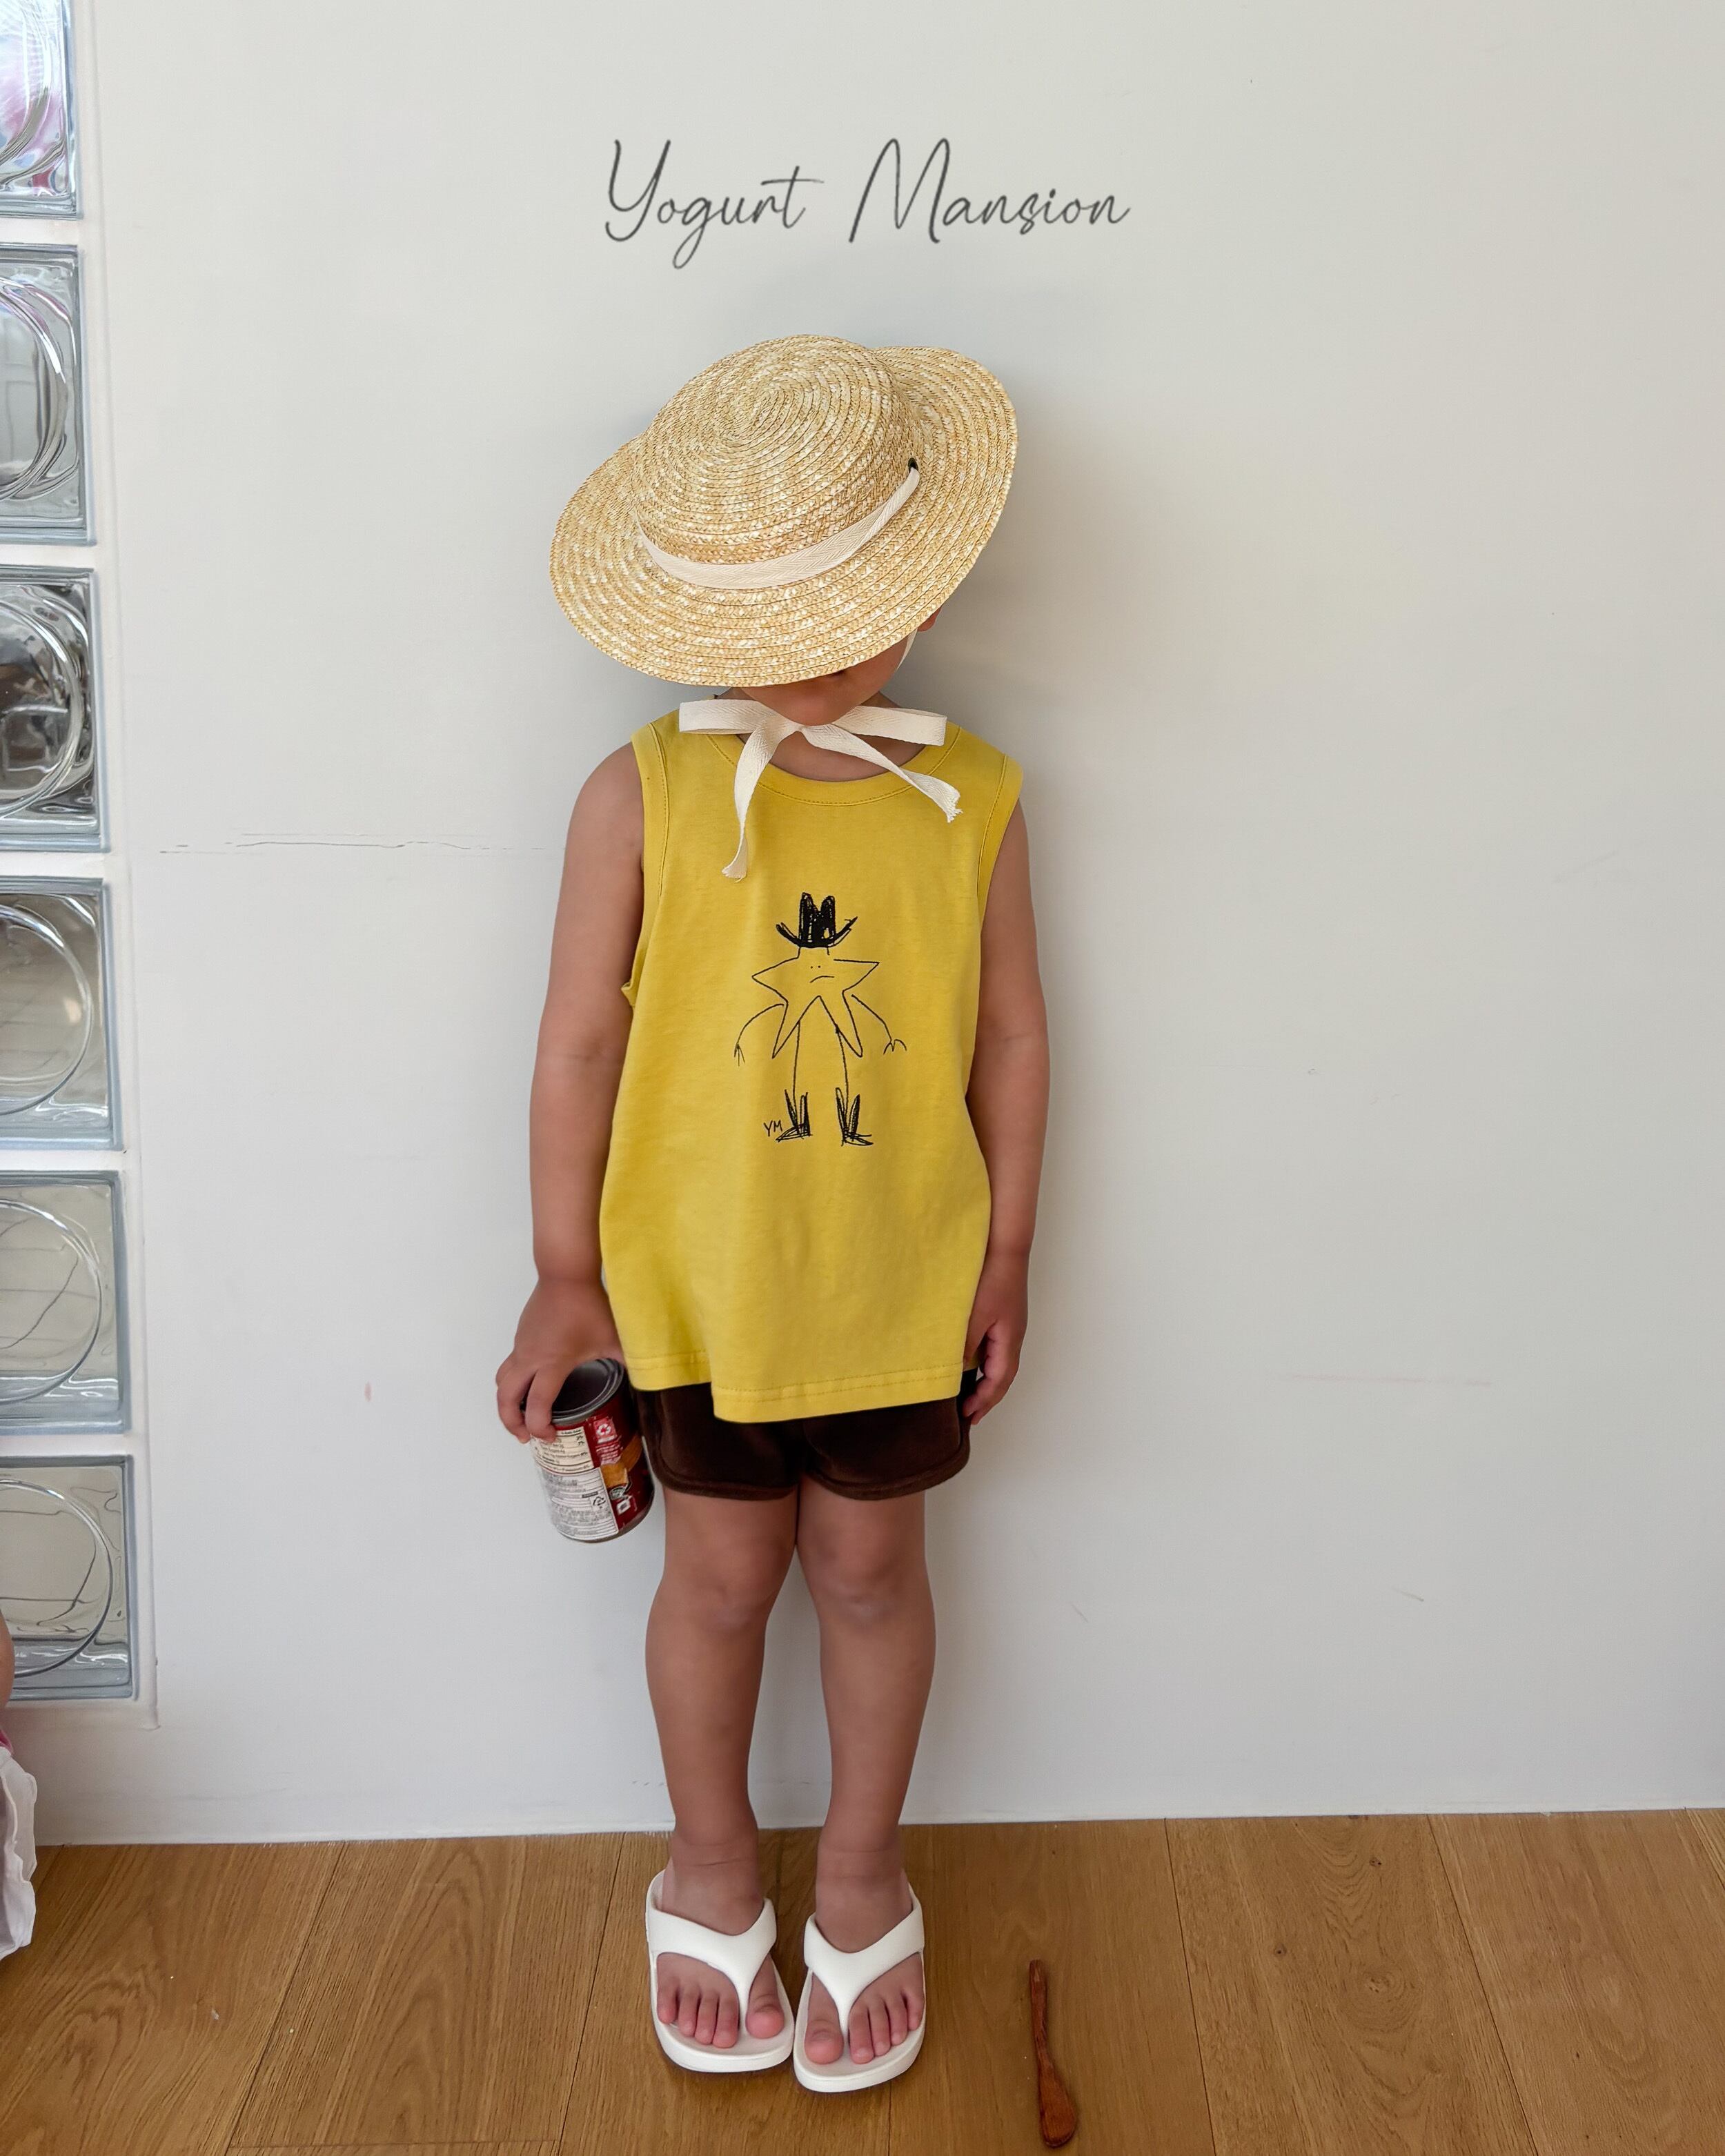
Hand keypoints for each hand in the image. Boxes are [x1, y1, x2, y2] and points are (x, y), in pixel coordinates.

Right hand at [495, 1277, 622, 1442]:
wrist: (565, 1274)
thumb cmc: (588, 1305)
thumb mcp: (613, 1338)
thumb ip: (629, 1362)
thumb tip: (649, 1379)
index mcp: (551, 1364)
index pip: (537, 1406)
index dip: (539, 1427)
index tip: (550, 1437)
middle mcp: (530, 1358)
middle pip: (505, 1399)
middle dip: (512, 1423)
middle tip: (526, 1437)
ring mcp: (521, 1347)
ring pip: (502, 1382)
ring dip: (507, 1404)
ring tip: (522, 1417)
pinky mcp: (520, 1338)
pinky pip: (509, 1367)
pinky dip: (513, 1384)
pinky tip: (532, 1386)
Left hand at [963, 1251, 1027, 1419]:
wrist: (1006, 1246)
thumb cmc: (992, 1278)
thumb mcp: (974, 1315)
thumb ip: (965, 1345)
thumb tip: (957, 1371)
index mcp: (1009, 1340)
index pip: (999, 1380)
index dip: (985, 1400)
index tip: (968, 1415)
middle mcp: (1014, 1336)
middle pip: (1003, 1376)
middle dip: (987, 1396)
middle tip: (969, 1413)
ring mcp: (1010, 1326)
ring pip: (999, 1362)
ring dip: (986, 1381)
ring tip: (969, 1394)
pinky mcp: (1003, 1316)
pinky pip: (995, 1348)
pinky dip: (984, 1362)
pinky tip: (970, 1362)